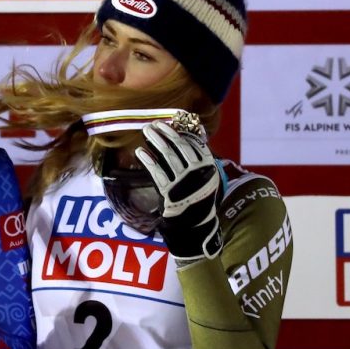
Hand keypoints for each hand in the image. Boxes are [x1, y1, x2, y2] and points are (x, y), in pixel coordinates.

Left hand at [135, 122, 221, 259]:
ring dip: (155, 142)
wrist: (194, 224)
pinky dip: (148, 160)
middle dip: (165, 133)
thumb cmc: (196, 195)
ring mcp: (184, 183)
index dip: (178, 132)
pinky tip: (140, 152)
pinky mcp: (170, 193)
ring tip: (146, 132)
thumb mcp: (204, 175)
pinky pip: (157, 173)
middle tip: (152, 125)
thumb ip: (198, 156)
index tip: (166, 124)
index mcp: (209, 167)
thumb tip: (190, 131)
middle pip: (179, 147)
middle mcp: (199, 174)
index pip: (193, 144)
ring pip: (168, 157)